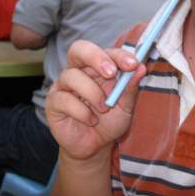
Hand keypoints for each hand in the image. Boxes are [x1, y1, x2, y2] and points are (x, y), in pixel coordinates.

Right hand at [45, 40, 145, 160]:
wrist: (95, 146)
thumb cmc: (109, 122)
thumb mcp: (125, 106)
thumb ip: (130, 87)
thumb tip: (141, 68)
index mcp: (97, 68)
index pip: (105, 52)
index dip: (119, 55)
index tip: (133, 64)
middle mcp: (79, 71)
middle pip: (78, 49)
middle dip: (95, 57)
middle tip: (110, 73)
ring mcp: (63, 86)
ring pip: (71, 76)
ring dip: (92, 93)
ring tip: (104, 109)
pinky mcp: (53, 102)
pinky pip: (64, 99)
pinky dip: (82, 112)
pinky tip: (91, 120)